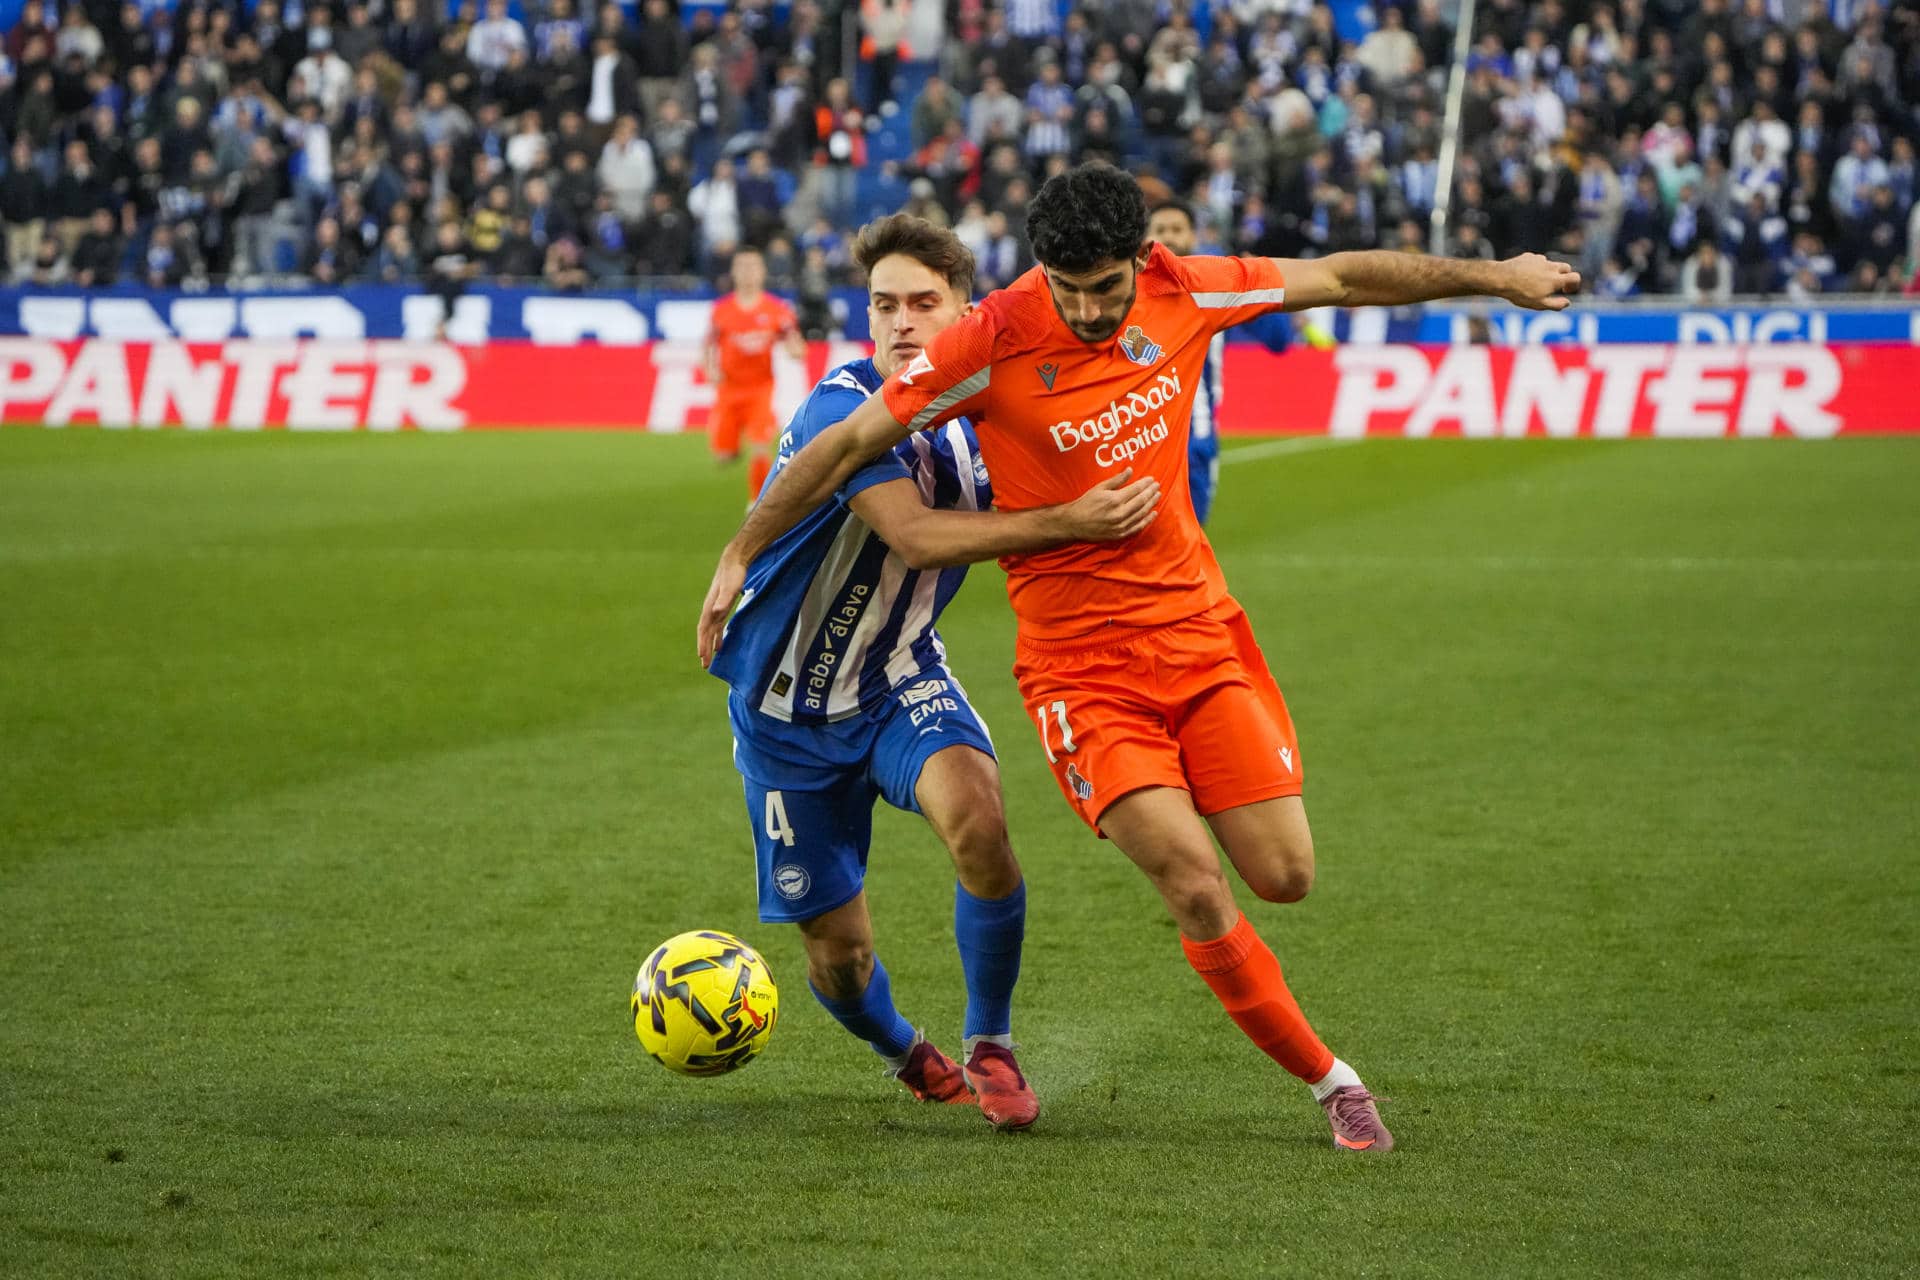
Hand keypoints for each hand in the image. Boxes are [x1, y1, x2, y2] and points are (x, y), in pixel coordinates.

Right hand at [697, 548, 746, 668]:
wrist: (733, 561)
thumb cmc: (733, 574)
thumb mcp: (731, 587)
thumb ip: (724, 600)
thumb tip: (717, 612)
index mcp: (710, 607)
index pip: (704, 629)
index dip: (703, 643)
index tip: (703, 657)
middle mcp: (710, 610)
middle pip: (705, 632)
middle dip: (704, 648)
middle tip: (705, 665)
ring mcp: (715, 609)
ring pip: (710, 631)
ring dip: (709, 644)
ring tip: (709, 658)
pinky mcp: (722, 607)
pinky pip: (717, 626)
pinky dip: (717, 636)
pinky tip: (720, 644)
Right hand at [1058, 468, 1161, 542]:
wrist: (1074, 523)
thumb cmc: (1086, 503)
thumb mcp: (1099, 488)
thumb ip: (1117, 480)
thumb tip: (1130, 470)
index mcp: (1115, 499)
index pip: (1136, 489)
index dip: (1145, 483)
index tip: (1151, 479)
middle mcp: (1120, 513)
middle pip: (1142, 500)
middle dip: (1151, 492)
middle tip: (1157, 486)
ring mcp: (1121, 525)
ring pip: (1142, 513)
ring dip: (1152, 504)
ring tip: (1157, 496)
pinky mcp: (1120, 534)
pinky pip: (1138, 527)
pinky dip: (1147, 520)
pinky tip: (1153, 513)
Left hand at [1501, 253, 1582, 310]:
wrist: (1501, 278)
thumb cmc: (1520, 293)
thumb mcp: (1539, 304)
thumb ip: (1556, 304)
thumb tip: (1567, 302)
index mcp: (1556, 279)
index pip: (1575, 277)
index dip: (1574, 284)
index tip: (1566, 290)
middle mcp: (1550, 266)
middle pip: (1566, 267)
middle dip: (1564, 275)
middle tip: (1554, 285)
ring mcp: (1540, 260)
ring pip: (1550, 264)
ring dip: (1548, 271)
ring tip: (1535, 282)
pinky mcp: (1529, 256)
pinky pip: (1537, 261)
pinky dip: (1535, 267)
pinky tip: (1525, 275)